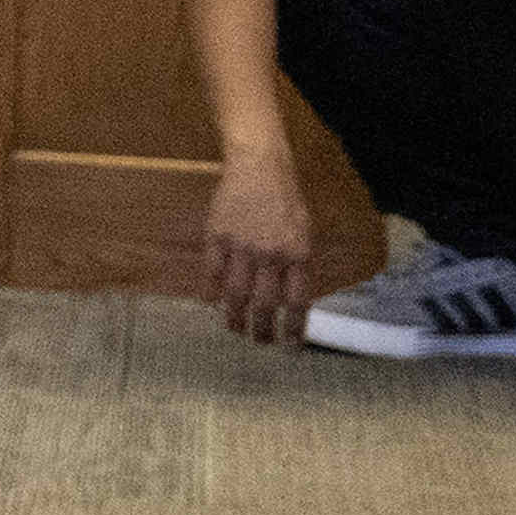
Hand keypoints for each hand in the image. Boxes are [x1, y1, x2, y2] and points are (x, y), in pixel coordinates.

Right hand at [203, 144, 320, 343]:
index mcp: (298, 254)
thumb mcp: (305, 232)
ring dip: (235, 316)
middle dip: (262, 328)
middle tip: (258, 342)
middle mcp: (270, 255)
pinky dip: (210, 290)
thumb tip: (292, 296)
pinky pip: (211, 270)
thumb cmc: (287, 200)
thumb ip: (299, 263)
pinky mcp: (217, 236)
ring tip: (234, 329)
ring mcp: (241, 246)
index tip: (290, 345)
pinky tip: (210, 303)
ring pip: (236, 292)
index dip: (293, 327)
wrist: (260, 168)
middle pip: (265, 303)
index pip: (297, 301)